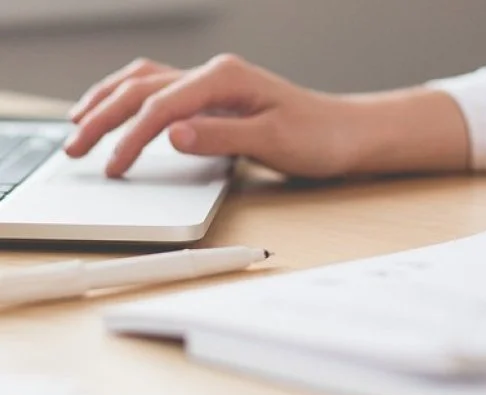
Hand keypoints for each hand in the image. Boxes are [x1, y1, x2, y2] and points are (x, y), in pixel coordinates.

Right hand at [65, 55, 469, 178]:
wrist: (346, 134)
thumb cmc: (318, 137)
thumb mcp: (273, 141)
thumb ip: (221, 136)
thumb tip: (171, 135)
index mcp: (225, 78)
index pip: (161, 107)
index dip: (130, 137)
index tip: (114, 166)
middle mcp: (215, 74)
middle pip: (142, 88)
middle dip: (103, 116)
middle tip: (76, 147)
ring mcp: (214, 84)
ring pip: (146, 82)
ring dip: (109, 101)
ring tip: (79, 123)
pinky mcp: (217, 99)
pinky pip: (162, 90)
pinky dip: (132, 100)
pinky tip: (120, 111)